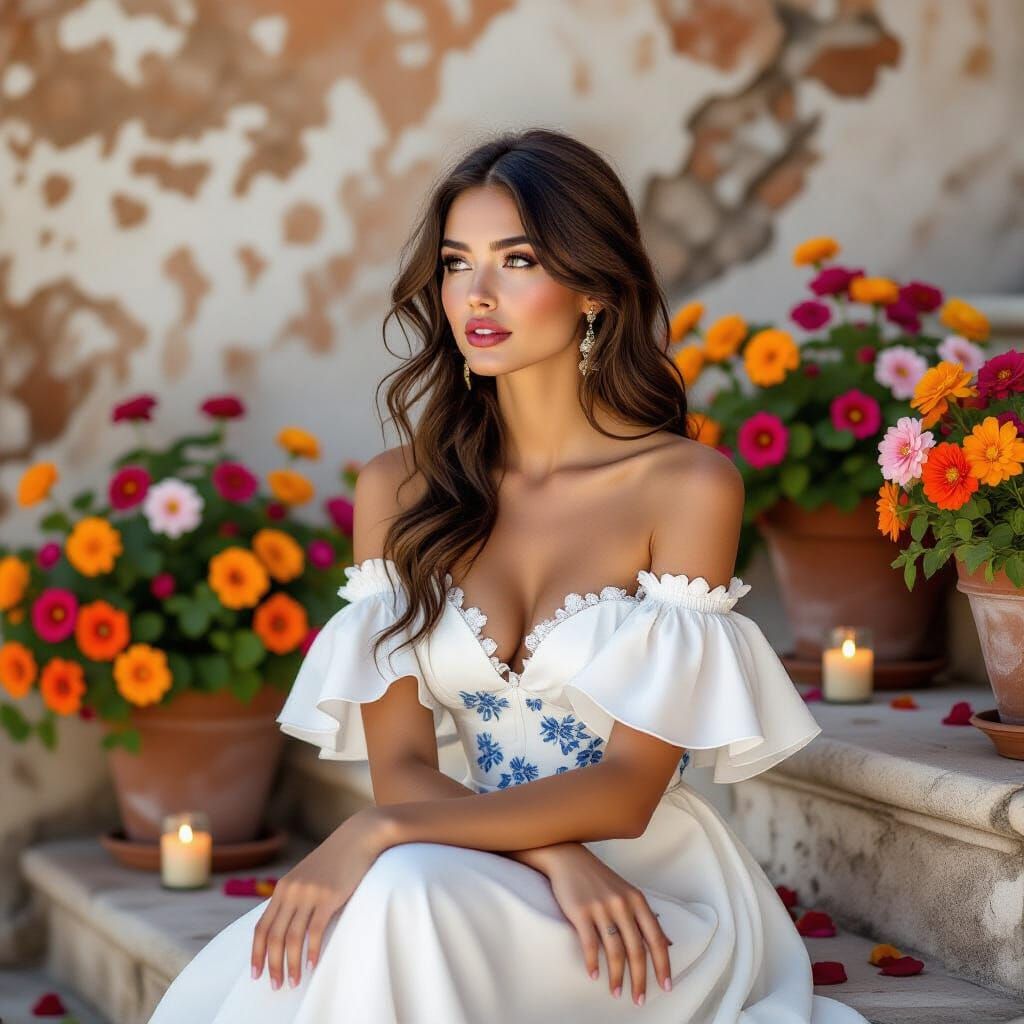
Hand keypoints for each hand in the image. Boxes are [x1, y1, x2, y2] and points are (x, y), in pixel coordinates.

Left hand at [250, 809, 386, 989]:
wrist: (358, 837)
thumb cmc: (335, 860)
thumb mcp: (307, 876)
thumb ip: (294, 897)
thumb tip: (286, 926)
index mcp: (282, 888)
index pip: (261, 927)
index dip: (256, 953)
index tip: (256, 973)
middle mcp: (291, 891)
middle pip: (273, 936)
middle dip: (272, 965)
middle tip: (277, 985)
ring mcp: (309, 894)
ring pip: (292, 937)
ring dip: (292, 964)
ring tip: (294, 981)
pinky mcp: (329, 897)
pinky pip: (315, 931)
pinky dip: (312, 951)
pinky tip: (313, 963)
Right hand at [540, 844, 672, 1006]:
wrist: (568, 858)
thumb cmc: (599, 879)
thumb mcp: (627, 893)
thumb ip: (645, 917)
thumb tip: (667, 943)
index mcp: (637, 900)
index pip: (656, 938)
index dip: (663, 964)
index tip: (666, 986)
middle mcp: (622, 904)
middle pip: (637, 949)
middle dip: (640, 978)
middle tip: (639, 999)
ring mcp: (601, 907)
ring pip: (615, 950)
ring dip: (616, 976)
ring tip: (616, 992)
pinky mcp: (580, 911)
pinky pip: (589, 943)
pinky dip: (592, 962)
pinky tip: (594, 975)